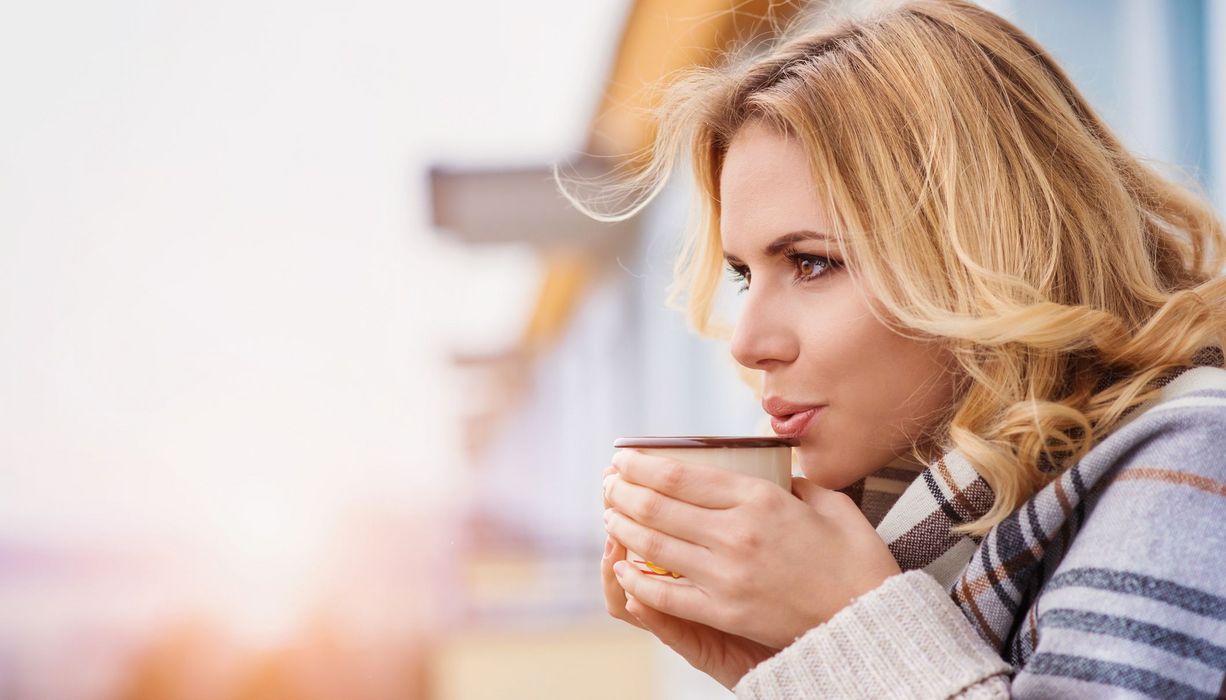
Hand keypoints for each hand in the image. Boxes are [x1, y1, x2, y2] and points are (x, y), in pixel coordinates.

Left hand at [603, 449, 901, 650]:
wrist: (868, 619)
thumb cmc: (855, 559)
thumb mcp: (829, 502)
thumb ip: (795, 483)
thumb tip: (775, 473)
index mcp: (759, 499)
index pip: (679, 476)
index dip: (641, 465)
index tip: (622, 458)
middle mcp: (735, 533)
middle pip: (656, 506)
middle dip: (622, 491)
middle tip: (607, 484)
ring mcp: (726, 574)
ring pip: (653, 545)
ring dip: (623, 527)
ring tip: (610, 515)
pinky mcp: (724, 611)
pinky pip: (665, 594)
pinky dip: (637, 579)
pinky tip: (623, 566)